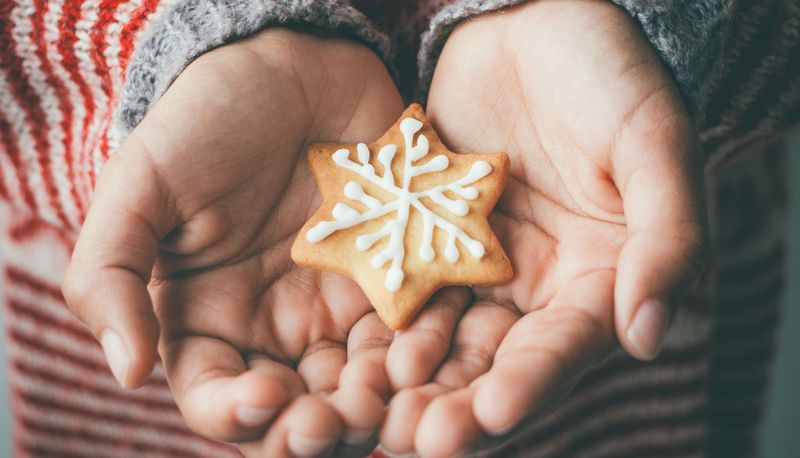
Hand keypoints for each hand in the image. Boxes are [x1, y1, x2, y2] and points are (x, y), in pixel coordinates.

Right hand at [63, 28, 405, 455]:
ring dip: (379, 402)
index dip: (238, 414)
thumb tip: (125, 370)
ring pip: (366, 383)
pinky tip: (431, 350)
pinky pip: (420, 330)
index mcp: (214, 322)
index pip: (219, 397)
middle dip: (319, 426)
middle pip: (301, 409)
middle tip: (340, 418)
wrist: (292, 70)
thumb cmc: (208, 124)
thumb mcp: (141, 189)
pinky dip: (427, 349)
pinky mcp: (400, 279)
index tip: (266, 396)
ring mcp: (345, 307)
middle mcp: (282, 329)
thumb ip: (112, 276)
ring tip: (390, 395)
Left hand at [378, 1, 708, 455]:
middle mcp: (538, 283)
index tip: (496, 413)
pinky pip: (405, 284)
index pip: (567, 343)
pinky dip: (385, 320)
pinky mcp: (429, 237)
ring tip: (379, 410)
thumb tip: (648, 337)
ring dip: (415, 376)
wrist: (531, 21)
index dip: (534, 380)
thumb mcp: (652, 144)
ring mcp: (480, 262)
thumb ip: (667, 236)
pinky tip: (357, 349)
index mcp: (600, 274)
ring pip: (446, 334)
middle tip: (421, 440)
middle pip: (499, 357)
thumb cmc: (607, 74)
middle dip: (463, 400)